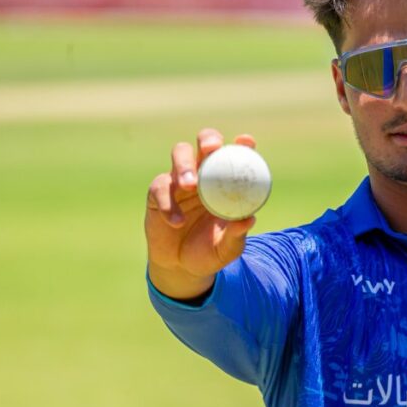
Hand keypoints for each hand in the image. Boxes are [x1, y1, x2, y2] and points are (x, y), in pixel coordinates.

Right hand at [145, 128, 256, 299]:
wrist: (181, 267)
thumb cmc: (210, 251)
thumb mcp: (227, 247)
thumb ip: (236, 234)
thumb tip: (249, 220)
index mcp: (226, 182)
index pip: (236, 155)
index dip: (242, 144)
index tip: (246, 142)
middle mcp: (204, 174)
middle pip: (205, 142)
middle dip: (209, 139)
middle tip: (212, 149)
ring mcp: (180, 180)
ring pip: (180, 153)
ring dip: (185, 164)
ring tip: (190, 185)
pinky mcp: (158, 193)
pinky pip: (161, 189)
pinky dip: (169, 204)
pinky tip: (177, 221)